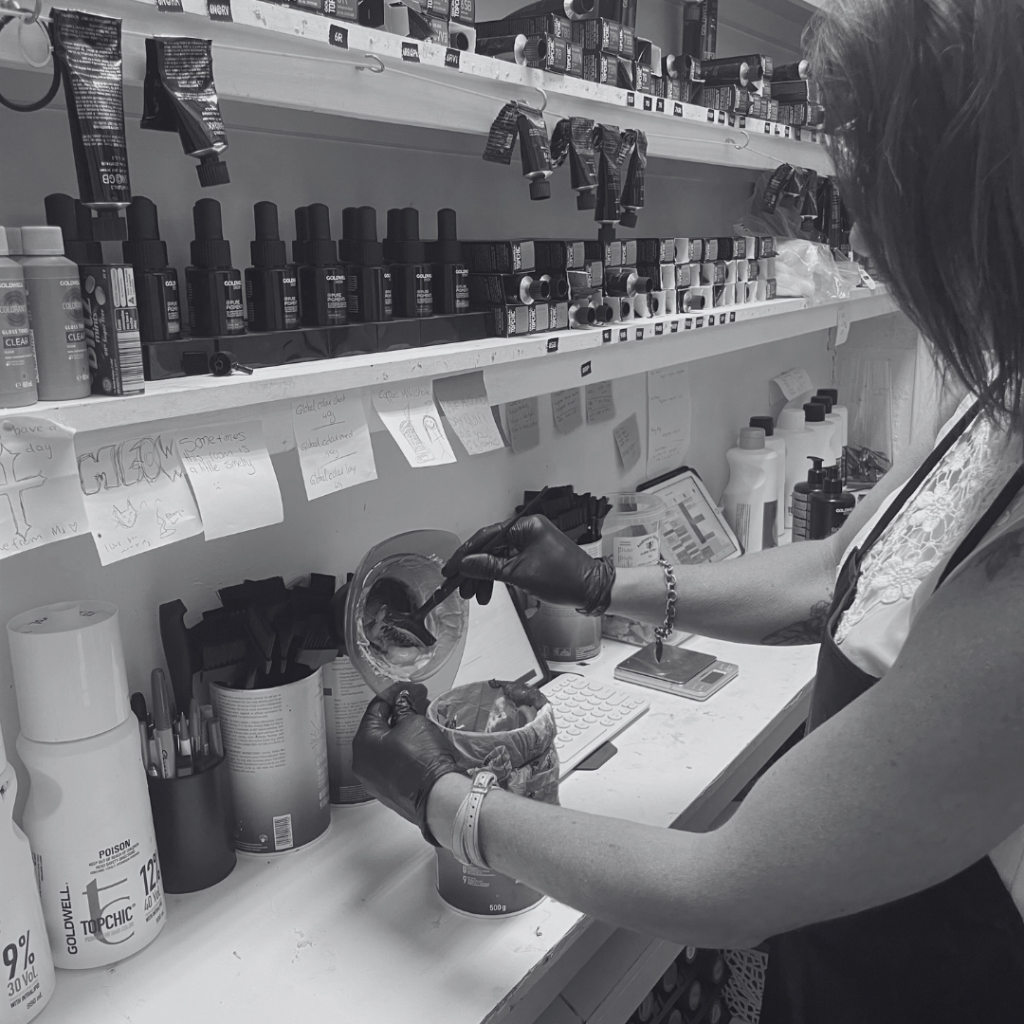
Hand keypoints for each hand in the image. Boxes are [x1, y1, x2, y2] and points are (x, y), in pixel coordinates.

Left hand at [352, 682, 458, 843]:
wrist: (437, 796)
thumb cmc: (423, 760)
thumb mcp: (414, 723)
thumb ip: (404, 708)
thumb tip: (403, 701)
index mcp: (362, 743)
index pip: (375, 707)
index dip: (394, 694)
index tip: (407, 689)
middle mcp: (362, 763)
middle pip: (379, 728)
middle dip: (399, 712)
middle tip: (417, 702)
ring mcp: (374, 779)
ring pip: (386, 746)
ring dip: (402, 731)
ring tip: (422, 720)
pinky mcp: (388, 789)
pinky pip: (392, 762)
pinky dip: (404, 749)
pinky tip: (420, 742)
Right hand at [443, 514, 614, 614]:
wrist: (592, 590)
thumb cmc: (566, 578)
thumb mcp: (519, 574)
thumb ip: (489, 567)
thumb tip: (467, 563)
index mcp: (526, 525)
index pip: (487, 536)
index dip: (466, 554)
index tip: (452, 567)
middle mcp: (528, 530)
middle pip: (491, 548)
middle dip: (475, 569)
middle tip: (461, 585)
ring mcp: (532, 543)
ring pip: (499, 558)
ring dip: (485, 577)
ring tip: (476, 594)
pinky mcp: (535, 556)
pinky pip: (509, 563)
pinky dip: (499, 577)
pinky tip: (490, 590)